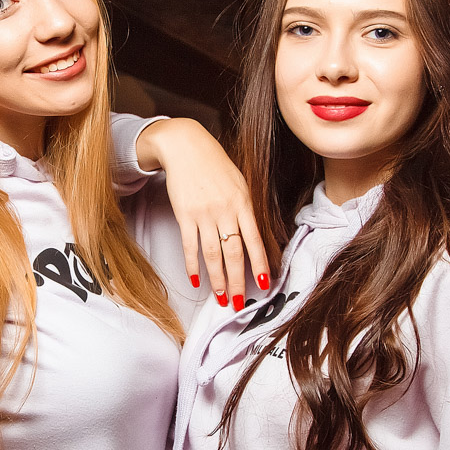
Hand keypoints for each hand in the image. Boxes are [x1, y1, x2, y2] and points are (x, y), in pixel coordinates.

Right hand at [136, 118, 269, 307]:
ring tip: (220, 298)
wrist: (186, 146)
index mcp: (243, 203)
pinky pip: (190, 246)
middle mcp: (226, 210)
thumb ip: (246, 209)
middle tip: (239, 302)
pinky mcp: (184, 214)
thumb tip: (255, 238)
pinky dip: (193, 265)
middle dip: (238, 281)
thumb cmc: (215, 165)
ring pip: (212, 254)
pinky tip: (196, 280)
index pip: (255, 240)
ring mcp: (204, 213)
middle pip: (234, 253)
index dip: (260, 264)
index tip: (264, 284)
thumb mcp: (239, 183)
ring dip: (217, 279)